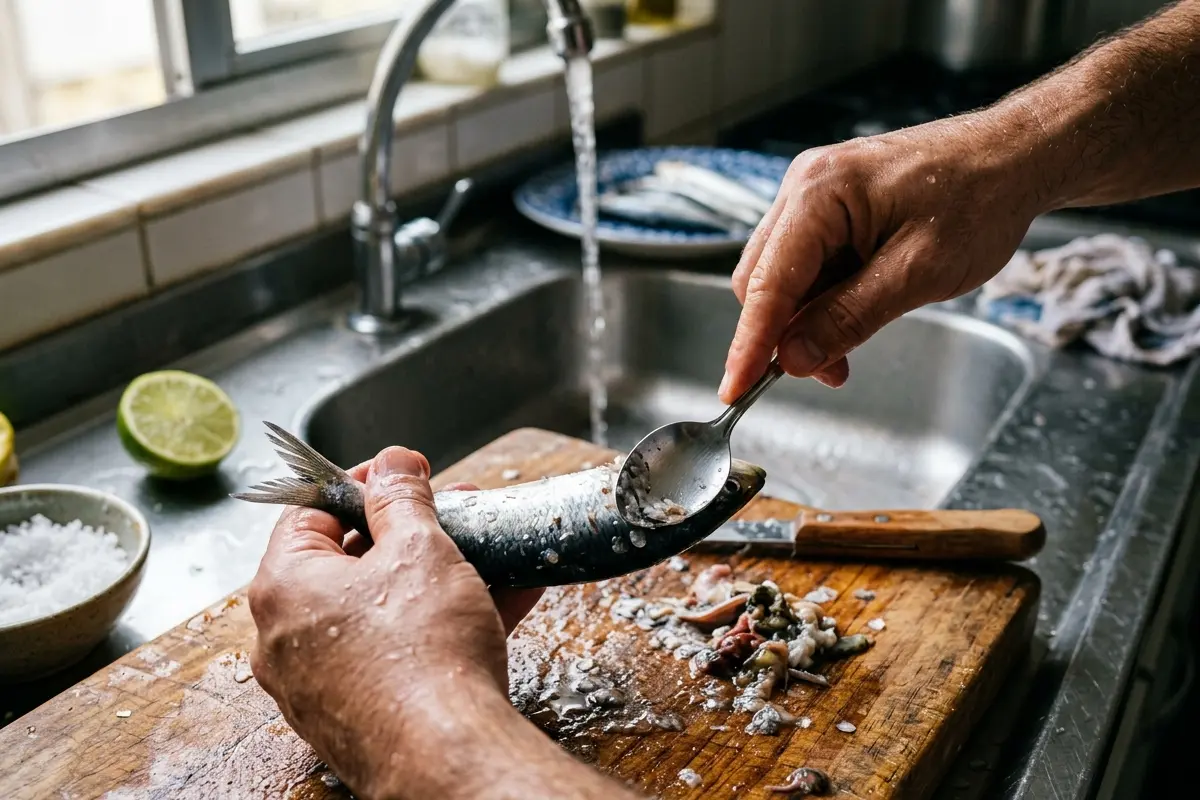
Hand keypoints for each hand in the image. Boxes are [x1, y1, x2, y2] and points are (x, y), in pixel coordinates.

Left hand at [247, 446, 543, 798]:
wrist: (449, 758)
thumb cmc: (425, 654)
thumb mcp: (421, 549)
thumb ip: (402, 498)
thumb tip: (392, 464)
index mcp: (284, 587)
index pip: (310, 511)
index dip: (362, 483)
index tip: (403, 475)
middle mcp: (288, 639)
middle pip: (347, 562)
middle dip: (409, 532)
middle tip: (452, 514)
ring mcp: (322, 683)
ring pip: (380, 609)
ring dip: (435, 576)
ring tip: (488, 553)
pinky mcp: (359, 714)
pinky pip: (397, 651)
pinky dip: (439, 622)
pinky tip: (502, 600)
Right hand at [719, 112, 1045, 402]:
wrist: (1015, 157)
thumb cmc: (980, 200)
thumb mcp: (917, 273)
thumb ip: (849, 317)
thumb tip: (793, 358)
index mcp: (818, 193)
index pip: (766, 283)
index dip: (749, 344)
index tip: (734, 390)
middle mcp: (805, 187)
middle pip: (763, 280)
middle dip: (784, 334)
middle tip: (827, 373)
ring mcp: (815, 195)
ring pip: (783, 276)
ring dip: (806, 320)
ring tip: (847, 352)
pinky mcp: (831, 207)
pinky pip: (807, 264)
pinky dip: (823, 300)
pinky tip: (852, 317)